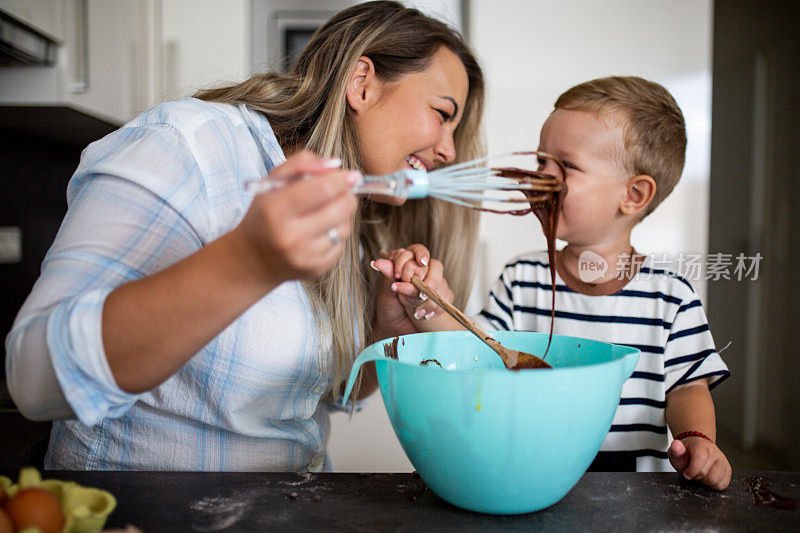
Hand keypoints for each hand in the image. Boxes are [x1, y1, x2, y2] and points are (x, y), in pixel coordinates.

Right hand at [235, 151, 358, 285]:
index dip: (342, 179)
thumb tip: (336, 164)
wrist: (252, 259)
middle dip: (347, 195)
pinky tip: (319, 233)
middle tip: (341, 192)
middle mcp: (290, 236)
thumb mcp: (273, 182)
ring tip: (323, 214)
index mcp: (276, 209)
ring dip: (341, 216)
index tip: (350, 175)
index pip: (323, 189)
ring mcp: (305, 256)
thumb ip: (302, 164)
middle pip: (341, 208)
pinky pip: (341, 245)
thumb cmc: (265, 213)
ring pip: (345, 227)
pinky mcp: (316, 269)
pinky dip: (335, 235)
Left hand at [371, 244, 452, 320]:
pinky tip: (425, 316)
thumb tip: (377, 262)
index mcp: (407, 264)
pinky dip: (436, 309)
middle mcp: (422, 272)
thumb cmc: (389, 307)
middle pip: (435, 266)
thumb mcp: (386, 291)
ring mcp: (433, 284)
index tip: (410, 271)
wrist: (395, 329)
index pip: (417, 251)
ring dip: (431, 297)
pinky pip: (446, 298)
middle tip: (418, 296)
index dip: (416, 257)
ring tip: (417, 311)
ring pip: (441, 282)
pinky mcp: (440, 297)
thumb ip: (388, 276)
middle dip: (428, 281)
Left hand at [668, 437, 731, 489]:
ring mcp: (723, 461)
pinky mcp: (728, 470)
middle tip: (693, 472)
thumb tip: (676, 445)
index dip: (691, 472)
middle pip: (708, 475)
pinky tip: (707, 477)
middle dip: (697, 477)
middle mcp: (715, 452)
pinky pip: (723, 484)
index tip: (686, 473)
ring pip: (716, 481)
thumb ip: (675, 450)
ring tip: (700, 475)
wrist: (696, 450)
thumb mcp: (676, 452)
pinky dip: (713, 485)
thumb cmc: (686, 453)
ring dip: (705, 482)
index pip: (700, 462)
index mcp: (702, 446)